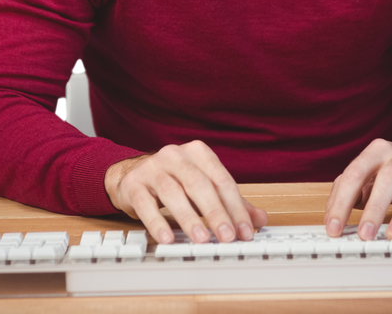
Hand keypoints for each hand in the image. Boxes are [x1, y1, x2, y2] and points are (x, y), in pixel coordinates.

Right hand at [104, 140, 268, 244]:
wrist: (132, 176)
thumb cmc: (174, 182)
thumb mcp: (204, 188)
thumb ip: (231, 203)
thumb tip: (259, 218)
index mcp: (198, 153)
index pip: (222, 180)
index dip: (236, 207)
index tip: (245, 230)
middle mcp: (175, 155)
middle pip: (199, 184)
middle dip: (215, 213)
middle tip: (227, 237)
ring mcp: (152, 167)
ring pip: (173, 192)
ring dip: (189, 218)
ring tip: (201, 239)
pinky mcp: (133, 184)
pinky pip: (145, 204)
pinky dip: (157, 222)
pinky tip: (167, 238)